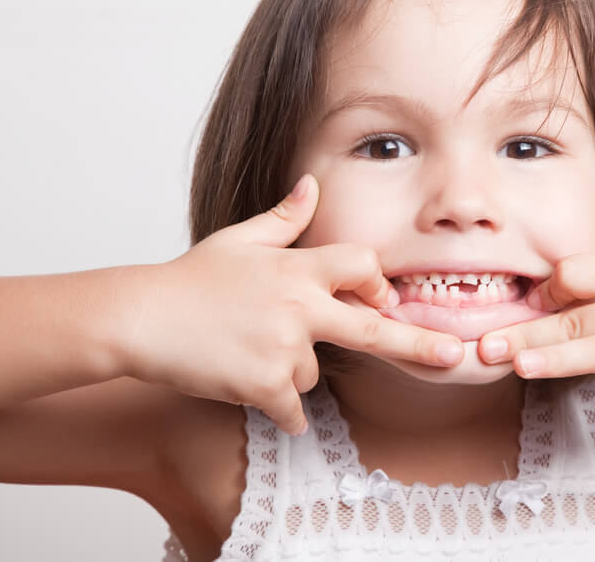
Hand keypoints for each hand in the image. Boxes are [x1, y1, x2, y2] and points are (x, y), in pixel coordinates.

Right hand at [120, 173, 463, 435]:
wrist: (139, 318)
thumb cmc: (189, 279)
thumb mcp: (238, 240)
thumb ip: (284, 219)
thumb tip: (312, 183)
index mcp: (297, 268)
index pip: (362, 265)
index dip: (375, 281)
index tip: (381, 299)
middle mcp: (299, 307)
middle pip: (373, 329)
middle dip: (418, 344)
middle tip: (456, 357)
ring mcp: (284, 348)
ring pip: (314, 372)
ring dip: (292, 369)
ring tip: (246, 350)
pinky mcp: (264, 385)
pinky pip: (293, 409)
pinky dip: (282, 411)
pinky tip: (257, 394)